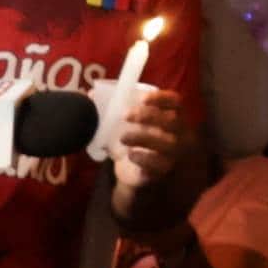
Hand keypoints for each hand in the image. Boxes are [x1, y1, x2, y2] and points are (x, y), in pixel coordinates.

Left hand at [108, 84, 191, 203]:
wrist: (132, 172)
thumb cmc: (133, 141)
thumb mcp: (128, 124)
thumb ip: (116, 109)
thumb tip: (90, 94)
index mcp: (172, 117)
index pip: (175, 102)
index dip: (162, 98)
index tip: (142, 98)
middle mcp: (177, 133)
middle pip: (172, 121)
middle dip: (149, 116)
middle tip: (126, 115)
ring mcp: (172, 153)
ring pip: (167, 143)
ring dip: (144, 137)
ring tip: (123, 137)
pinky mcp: (162, 170)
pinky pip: (158, 165)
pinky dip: (144, 158)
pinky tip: (131, 155)